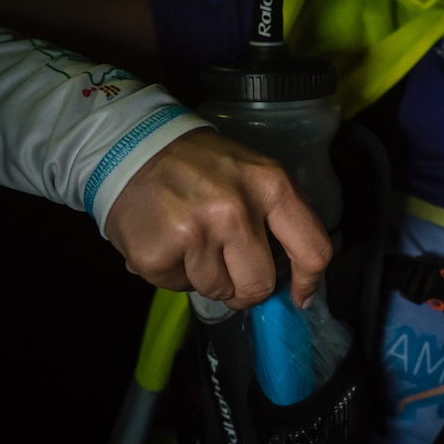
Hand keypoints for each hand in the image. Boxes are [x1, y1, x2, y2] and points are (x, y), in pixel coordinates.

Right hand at [105, 128, 331, 308]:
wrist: (131, 147)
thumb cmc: (199, 165)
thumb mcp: (251, 172)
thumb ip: (276, 217)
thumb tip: (293, 277)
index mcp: (270, 186)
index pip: (312, 251)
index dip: (307, 283)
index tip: (299, 297)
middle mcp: (235, 211)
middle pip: (260, 285)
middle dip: (245, 287)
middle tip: (227, 268)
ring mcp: (194, 234)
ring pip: (217, 291)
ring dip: (204, 276)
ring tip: (188, 240)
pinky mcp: (156, 255)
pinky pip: (177, 287)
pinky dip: (172, 272)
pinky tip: (165, 240)